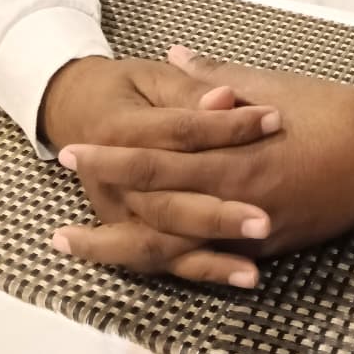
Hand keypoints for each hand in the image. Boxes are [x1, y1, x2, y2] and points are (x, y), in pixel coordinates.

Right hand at [44, 55, 281, 286]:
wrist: (77, 107)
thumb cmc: (125, 89)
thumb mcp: (153, 78)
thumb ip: (189, 91)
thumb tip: (226, 97)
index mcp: (119, 131)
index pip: (183, 133)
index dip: (230, 126)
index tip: (275, 119)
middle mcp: (113, 182)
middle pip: (170, 202)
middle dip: (219, 214)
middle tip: (265, 220)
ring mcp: (119, 212)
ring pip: (165, 240)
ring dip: (211, 255)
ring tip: (254, 268)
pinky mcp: (129, 231)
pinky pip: (165, 260)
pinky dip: (204, 269)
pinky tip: (244, 275)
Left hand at [57, 49, 353, 263]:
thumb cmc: (332, 111)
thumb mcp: (272, 83)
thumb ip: (217, 76)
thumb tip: (176, 55)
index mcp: (238, 154)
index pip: (160, 160)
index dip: (114, 157)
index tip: (76, 150)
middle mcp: (240, 199)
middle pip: (157, 214)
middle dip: (105, 210)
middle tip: (60, 208)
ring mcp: (254, 232)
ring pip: (177, 250)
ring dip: (125, 249)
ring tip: (82, 248)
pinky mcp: (268, 247)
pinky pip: (210, 259)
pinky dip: (173, 260)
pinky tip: (143, 260)